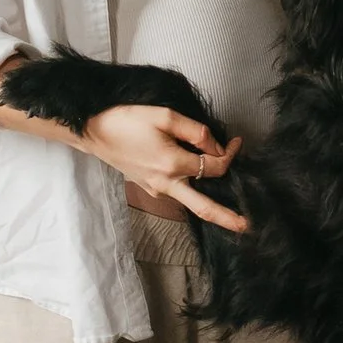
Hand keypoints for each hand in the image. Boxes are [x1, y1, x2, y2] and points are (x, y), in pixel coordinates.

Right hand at [83, 102, 248, 231]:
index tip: (236, 142)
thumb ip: (195, 131)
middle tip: (248, 227)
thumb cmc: (126, 121)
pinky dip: (194, 188)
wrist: (94, 133)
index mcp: (172, 165)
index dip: (230, 155)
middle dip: (227, 218)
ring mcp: (157, 190)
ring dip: (211, 203)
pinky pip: (178, 192)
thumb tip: (215, 147)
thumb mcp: (164, 115)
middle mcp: (166, 184)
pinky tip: (200, 179)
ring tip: (231, 207)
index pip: (214, 167)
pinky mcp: (150, 189)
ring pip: (191, 201)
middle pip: (203, 207)